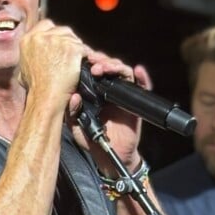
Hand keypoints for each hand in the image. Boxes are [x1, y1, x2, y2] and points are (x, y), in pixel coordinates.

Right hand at [19, 21, 86, 107]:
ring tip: (75, 61)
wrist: (45, 97)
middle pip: (62, 29)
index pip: (46, 25)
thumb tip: (34, 54)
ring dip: (76, 47)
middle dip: (67, 39)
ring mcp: (57, 40)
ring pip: (74, 38)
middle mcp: (41, 36)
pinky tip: (81, 65)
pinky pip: (83, 48)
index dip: (54, 33)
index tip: (59, 42)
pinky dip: (85, 56)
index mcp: (28, 39)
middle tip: (69, 53)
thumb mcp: (23, 68)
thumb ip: (30, 56)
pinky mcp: (71, 48)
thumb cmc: (36, 88)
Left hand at [69, 53, 151, 172]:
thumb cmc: (92, 140)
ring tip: (107, 67)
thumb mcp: (76, 126)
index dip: (90, 63)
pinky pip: (141, 87)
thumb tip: (74, 97)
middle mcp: (108, 91)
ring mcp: (123, 96)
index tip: (84, 60)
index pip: (93, 71)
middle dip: (102, 61)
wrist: (109, 154)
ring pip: (123, 73)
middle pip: (109, 68)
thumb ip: (72, 112)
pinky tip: (138, 70)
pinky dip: (142, 77)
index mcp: (94, 93)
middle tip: (94, 64)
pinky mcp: (135, 104)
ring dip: (116, 66)